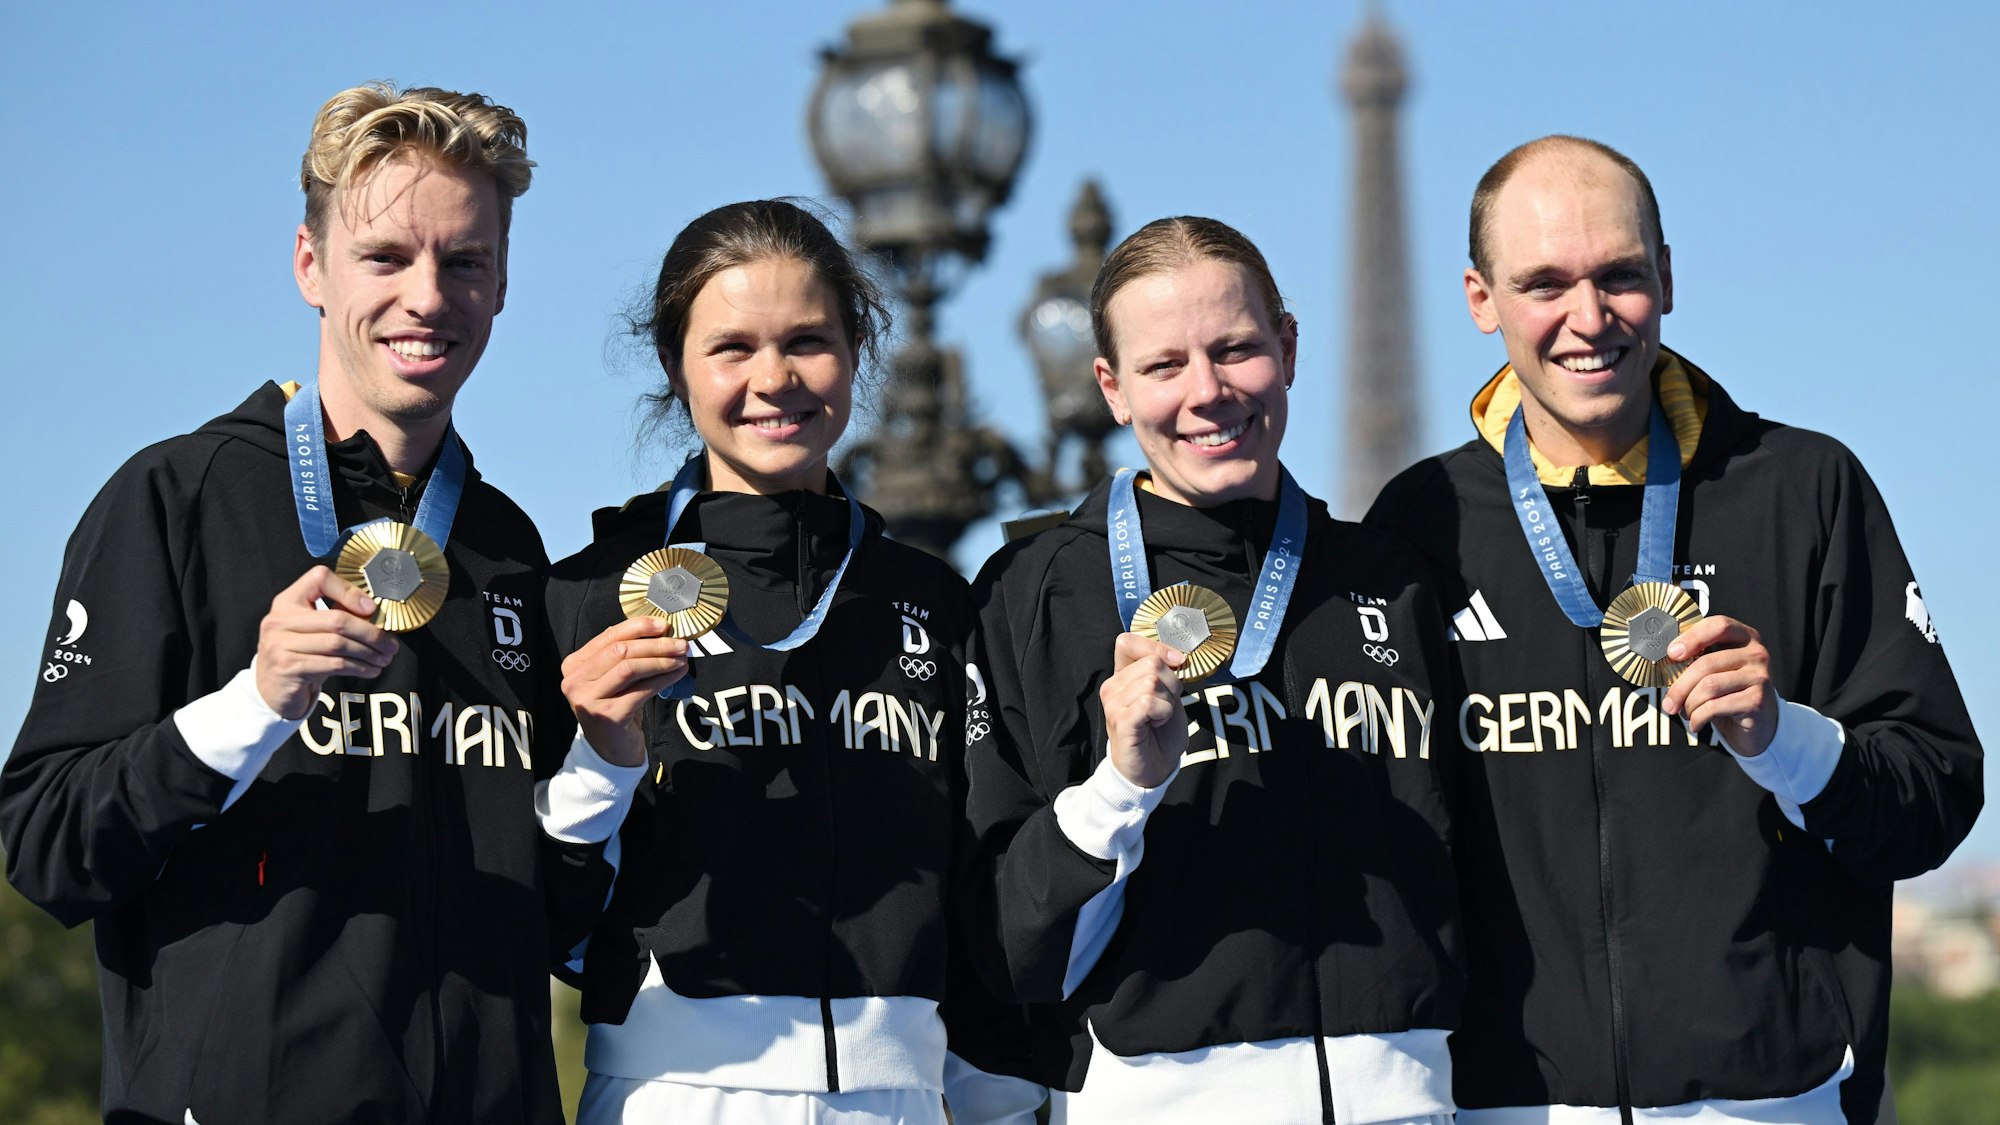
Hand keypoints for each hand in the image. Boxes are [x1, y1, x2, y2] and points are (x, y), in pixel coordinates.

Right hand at [255, 566, 398, 719]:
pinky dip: (358, 667)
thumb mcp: (313, 630)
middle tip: (391, 644)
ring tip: (384, 658)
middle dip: (371, 633)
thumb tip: (375, 613)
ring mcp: (280, 644)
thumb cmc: (300, 655)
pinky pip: (334, 664)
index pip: (319, 578)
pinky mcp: (288, 668)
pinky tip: (370, 670)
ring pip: (338, 644)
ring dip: (368, 653)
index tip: (372, 608)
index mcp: (287, 601)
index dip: (349, 591)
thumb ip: (336, 616)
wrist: (273, 690)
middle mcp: (279, 620)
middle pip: (337, 619)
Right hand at [561, 617, 688, 766]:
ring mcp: (588, 699)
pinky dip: (663, 679)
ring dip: (660, 660)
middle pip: (620, 650)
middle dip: (655, 644)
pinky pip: (641, 690)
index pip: (609, 636)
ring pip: (630, 667)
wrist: (611, 751)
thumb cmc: (616, 707)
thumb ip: (625, 654)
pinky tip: (677, 675)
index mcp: (574, 665)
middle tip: (681, 644)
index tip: (664, 625)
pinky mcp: (607, 715)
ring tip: (681, 658)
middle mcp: (575, 681)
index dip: (639, 627)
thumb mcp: (613, 678)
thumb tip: (659, 629)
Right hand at [1099, 632, 1188, 788]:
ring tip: (1159, 718)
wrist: (1154, 769)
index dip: (1156, 647)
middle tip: (1166, 706)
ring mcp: (1113, 704)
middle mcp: (1112, 686)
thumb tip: (1177, 655)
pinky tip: (1156, 724)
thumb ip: (1167, 672)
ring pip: (1153, 682)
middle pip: (1151, 663)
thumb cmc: (1159, 732)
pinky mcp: (1121, 721)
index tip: (1177, 662)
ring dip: (1168, 702)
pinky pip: (1149, 702)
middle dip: (1172, 683)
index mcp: (1122, 676)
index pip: (1127, 641)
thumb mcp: (1168, 694)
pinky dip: (1163, 713)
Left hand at [1661, 615, 1779, 755]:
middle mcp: (1756, 653)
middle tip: (1668, 703)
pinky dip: (1697, 717)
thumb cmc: (1730, 692)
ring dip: (1688, 704)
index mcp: (1744, 637)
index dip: (1692, 637)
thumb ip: (1698, 658)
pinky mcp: (1758, 701)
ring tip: (1685, 712)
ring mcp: (1759, 677)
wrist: (1759, 723)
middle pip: (1706, 664)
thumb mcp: (1716, 670)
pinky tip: (1696, 723)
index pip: (1719, 625)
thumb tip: (1664, 662)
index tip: (1672, 653)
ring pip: (1708, 687)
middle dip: (1680, 686)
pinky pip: (1715, 707)